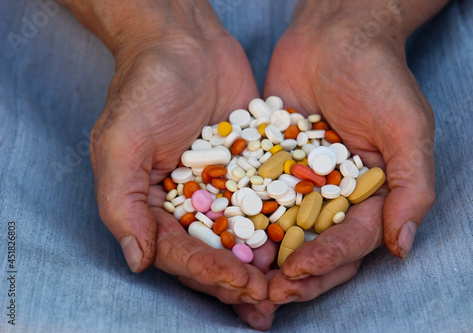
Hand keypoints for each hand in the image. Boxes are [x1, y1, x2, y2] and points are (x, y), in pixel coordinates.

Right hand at [84, 1, 273, 328]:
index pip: (178, 252)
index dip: (207, 273)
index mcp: (153, 206)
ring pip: (244, 236)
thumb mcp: (120, 142)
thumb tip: (136, 261)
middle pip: (213, 253)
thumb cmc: (145, 87)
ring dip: (265, 265)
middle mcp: (187, 204)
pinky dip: (283, 224)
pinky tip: (305, 242)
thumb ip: (121, 202)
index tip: (239, 285)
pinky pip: (267, 201)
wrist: (185, 42)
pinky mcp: (250, 169)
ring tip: (291, 288)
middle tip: (271, 299)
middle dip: (239, 280)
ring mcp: (221, 188)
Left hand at [262, 1, 434, 303]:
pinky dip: (243, 217)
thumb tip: (403, 245)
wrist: (335, 35)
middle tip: (267, 292)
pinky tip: (222, 235)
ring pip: (283, 229)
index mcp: (372, 195)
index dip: (328, 260)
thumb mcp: (407, 128)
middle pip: (317, 244)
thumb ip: (412, 185)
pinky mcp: (271, 164)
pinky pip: (257, 195)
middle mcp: (335, 194)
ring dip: (265, 256)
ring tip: (241, 276)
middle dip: (295, 272)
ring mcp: (301, 181)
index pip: (352, 239)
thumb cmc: (379, 77)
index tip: (300, 273)